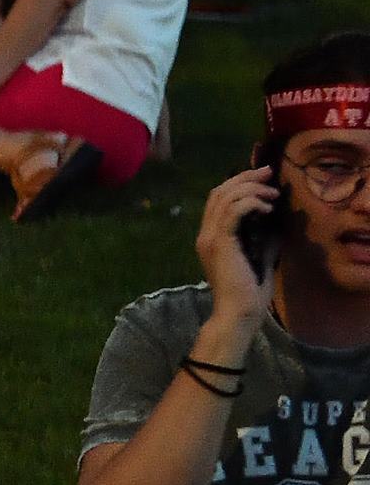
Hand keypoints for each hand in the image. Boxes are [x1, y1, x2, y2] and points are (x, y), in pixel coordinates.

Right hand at [197, 165, 280, 328]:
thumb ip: (264, 237)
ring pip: (224, 197)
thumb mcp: (261, 257)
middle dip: (245, 177)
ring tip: (272, 193)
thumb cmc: (250, 291)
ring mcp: (210, 237)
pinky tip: (267, 208)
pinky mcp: (220, 242)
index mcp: (211, 237)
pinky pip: (233, 211)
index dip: (238, 182)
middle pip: (219, 191)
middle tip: (267, 172)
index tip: (263, 177)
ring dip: (251, 188)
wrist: (238, 312)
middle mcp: (206, 233)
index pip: (218, 199)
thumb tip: (278, 219)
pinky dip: (251, 203)